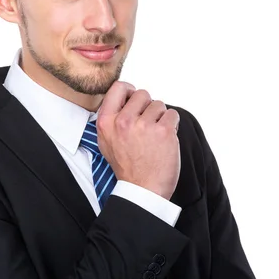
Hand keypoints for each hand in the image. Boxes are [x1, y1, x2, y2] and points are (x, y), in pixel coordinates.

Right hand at [96, 81, 180, 199]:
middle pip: (142, 94)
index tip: (135, 101)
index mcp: (106, 122)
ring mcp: (144, 126)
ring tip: (155, 136)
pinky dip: (172, 124)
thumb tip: (124, 98)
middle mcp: (123, 121)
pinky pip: (172, 115)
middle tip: (147, 124)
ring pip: (159, 104)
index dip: (130, 91)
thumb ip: (112, 119)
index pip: (119, 87)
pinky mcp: (163, 132)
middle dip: (147, 106)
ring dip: (160, 117)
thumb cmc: (127, 167)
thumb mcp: (106, 142)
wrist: (143, 190)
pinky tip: (165, 139)